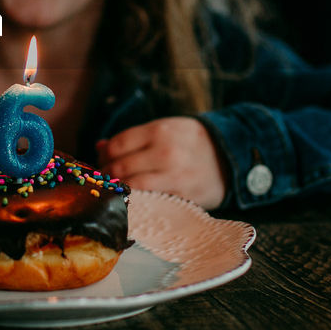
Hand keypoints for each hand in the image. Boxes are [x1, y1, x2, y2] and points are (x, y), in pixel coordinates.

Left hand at [96, 117, 228, 208]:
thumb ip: (134, 138)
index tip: (103, 162)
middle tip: (107, 180)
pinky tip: (134, 199)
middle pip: (120, 167)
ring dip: (119, 190)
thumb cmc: (191, 143)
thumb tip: (100, 147)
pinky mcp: (182, 195)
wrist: (230, 157)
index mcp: (159, 130)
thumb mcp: (166, 130)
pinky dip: (137, 200)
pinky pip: (149, 199)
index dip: (104, 156)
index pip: (117, 145)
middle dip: (108, 175)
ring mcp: (174, 174)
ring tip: (119, 190)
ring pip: (131, 185)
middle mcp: (166, 151)